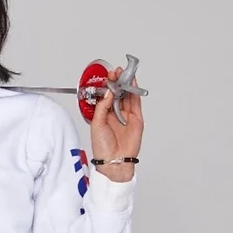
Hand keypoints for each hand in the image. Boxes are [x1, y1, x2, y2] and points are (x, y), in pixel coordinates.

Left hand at [90, 66, 144, 181]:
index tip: (108, 76)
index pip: (107, 96)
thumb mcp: (96, 124)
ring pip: (127, 96)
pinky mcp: (136, 119)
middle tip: (116, 72)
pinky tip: (132, 83)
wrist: (114, 160)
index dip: (108, 86)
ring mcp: (127, 116)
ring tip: (124, 73)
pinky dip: (135, 92)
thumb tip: (108, 93)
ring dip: (126, 84)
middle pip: (118, 94)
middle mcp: (115, 114)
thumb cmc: (102, 147)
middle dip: (117, 82)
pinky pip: (136, 102)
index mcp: (104, 115)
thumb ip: (102, 107)